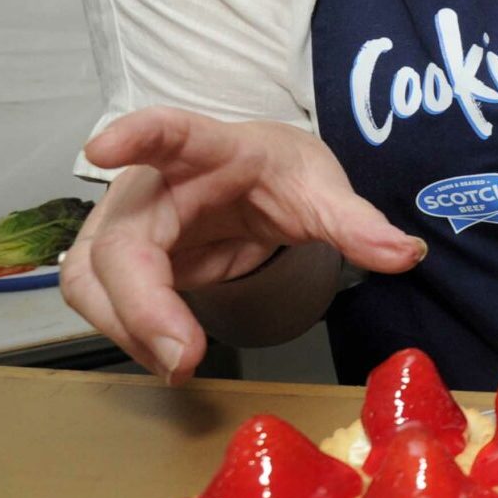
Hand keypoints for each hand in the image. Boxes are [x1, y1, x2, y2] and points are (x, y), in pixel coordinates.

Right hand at [60, 109, 423, 381]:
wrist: (253, 180)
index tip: (103, 148)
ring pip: (91, 280)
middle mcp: (152, 185)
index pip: (168, 134)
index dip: (134, 138)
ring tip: (180, 363)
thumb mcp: (320, 189)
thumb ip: (356, 223)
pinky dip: (133, 336)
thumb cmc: (275, 174)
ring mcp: (125, 224)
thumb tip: (405, 254)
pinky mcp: (118, 262)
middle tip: (183, 355)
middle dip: (141, 302)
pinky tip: (171, 357)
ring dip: (129, 327)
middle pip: (120, 242)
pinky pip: (104, 304)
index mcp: (208, 149)